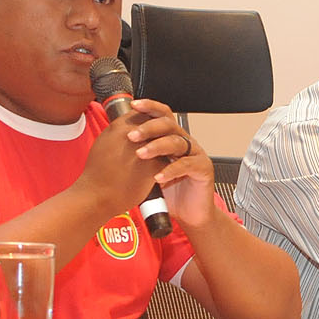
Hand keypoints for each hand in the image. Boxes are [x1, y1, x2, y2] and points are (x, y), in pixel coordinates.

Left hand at [127, 98, 217, 227]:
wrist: (188, 213)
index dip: (150, 107)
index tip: (133, 105)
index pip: (162, 115)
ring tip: (141, 155)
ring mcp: (195, 154)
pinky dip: (170, 170)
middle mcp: (184, 142)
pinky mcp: (203, 169)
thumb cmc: (167, 191)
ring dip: (156, 146)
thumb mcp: (147, 169)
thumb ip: (138, 153)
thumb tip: (115, 138)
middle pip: (169, 124)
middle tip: (132, 136)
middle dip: (149, 127)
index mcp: (171, 138)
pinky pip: (186, 164)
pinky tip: (158, 177)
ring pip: (177, 142)